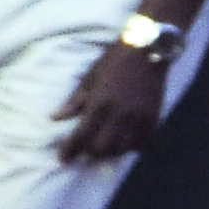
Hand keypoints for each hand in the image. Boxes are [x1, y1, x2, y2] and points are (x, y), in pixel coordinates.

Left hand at [56, 42, 167, 161]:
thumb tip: (55, 118)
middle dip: (91, 152)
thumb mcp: (90, 77)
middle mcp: (119, 114)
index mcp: (100, 101)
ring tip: (106, 145)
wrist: (148, 49)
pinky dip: (131, 146)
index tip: (63, 159)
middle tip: (86, 149)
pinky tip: (126, 140)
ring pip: (121, 150)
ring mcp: (138, 118)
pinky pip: (141, 145)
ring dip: (111, 151)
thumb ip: (75, 101)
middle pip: (101, 148)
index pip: (80, 135)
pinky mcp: (153, 119)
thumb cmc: (115, 60)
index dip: (70, 150)